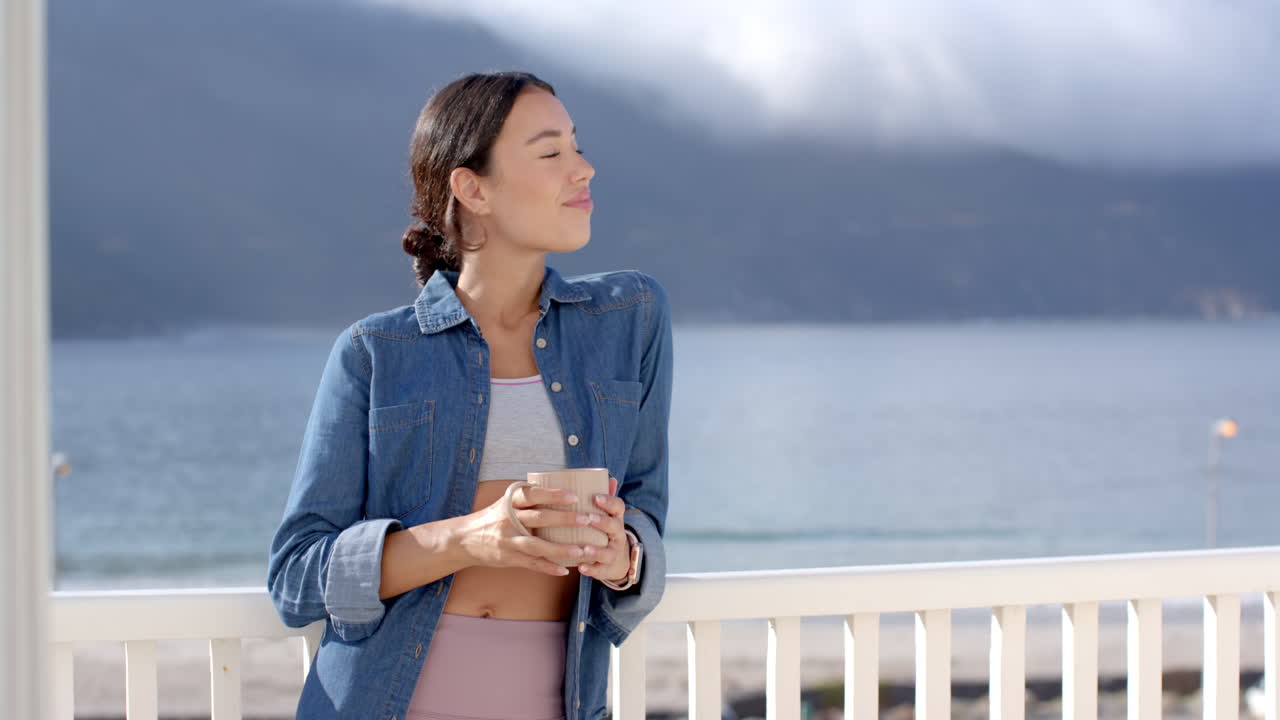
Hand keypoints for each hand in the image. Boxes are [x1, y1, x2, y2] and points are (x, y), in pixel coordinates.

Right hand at [458, 483, 595, 576]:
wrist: (463, 539)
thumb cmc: (493, 518)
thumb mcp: (505, 503)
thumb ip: (527, 498)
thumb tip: (560, 487)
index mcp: (510, 503)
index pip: (533, 495)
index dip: (553, 495)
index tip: (574, 496)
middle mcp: (508, 520)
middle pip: (539, 518)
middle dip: (564, 519)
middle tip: (587, 519)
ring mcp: (508, 540)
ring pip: (536, 545)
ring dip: (560, 548)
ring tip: (580, 551)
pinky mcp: (508, 558)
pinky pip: (531, 563)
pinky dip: (547, 567)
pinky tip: (564, 570)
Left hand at [577, 476, 629, 582]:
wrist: (617, 559)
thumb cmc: (605, 530)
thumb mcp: (607, 513)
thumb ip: (605, 497)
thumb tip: (608, 475)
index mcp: (615, 518)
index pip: (618, 506)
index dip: (609, 501)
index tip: (596, 496)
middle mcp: (617, 535)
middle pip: (614, 527)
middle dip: (602, 522)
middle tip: (588, 518)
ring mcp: (613, 552)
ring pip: (607, 551)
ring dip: (596, 550)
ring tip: (585, 549)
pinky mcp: (606, 568)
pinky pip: (600, 570)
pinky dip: (591, 569)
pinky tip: (580, 567)